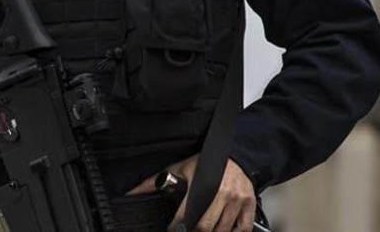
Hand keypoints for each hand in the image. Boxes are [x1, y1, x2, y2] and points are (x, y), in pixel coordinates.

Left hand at [127, 154, 256, 231]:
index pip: (185, 215)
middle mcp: (221, 192)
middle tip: (189, 231)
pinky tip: (224, 230)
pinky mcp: (248, 204)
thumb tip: (131, 194)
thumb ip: (153, 183)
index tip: (173, 230)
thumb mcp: (179, 169)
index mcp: (202, 184)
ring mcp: (237, 199)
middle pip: (204, 227)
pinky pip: (242, 229)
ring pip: (222, 230)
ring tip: (203, 230)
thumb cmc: (208, 163)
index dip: (176, 228)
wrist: (237, 155)